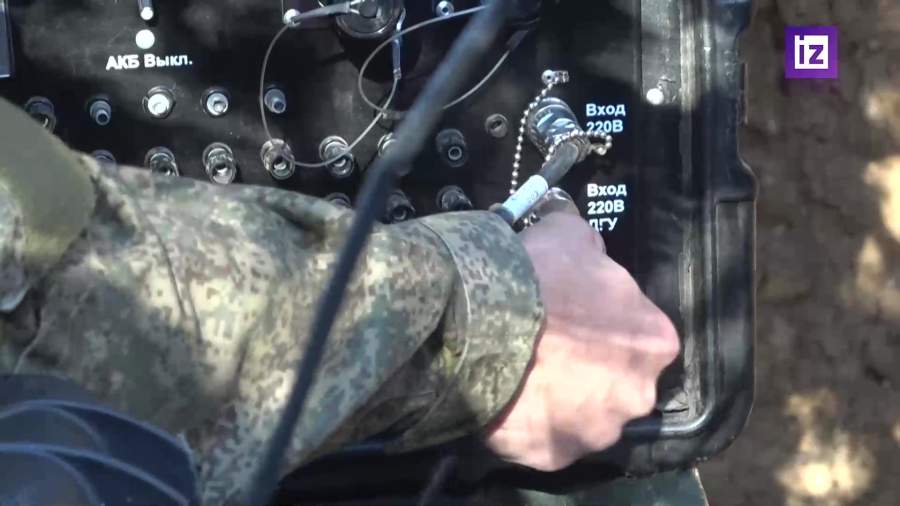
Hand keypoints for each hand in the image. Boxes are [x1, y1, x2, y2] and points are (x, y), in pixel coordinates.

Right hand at [484, 212, 679, 470]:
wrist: (482, 323)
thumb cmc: (538, 276)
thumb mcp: (568, 235)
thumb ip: (588, 244)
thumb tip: (587, 245)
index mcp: (654, 340)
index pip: (638, 333)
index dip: (605, 322)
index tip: (574, 314)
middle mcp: (639, 392)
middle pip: (616, 379)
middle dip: (588, 367)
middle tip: (548, 346)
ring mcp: (598, 431)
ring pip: (582, 414)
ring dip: (561, 399)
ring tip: (523, 375)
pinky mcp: (557, 456)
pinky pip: (546, 440)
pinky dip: (531, 424)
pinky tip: (509, 399)